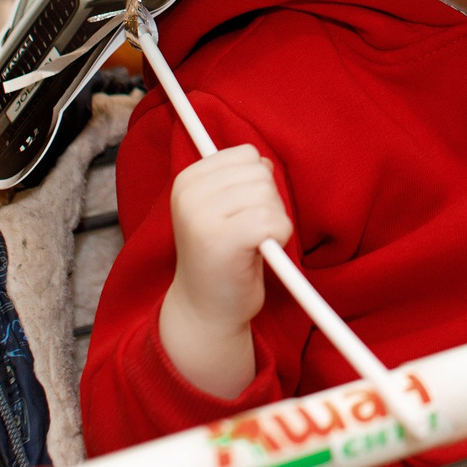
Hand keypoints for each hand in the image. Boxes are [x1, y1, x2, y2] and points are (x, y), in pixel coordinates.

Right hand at [159, 146, 292, 398]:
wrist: (205, 311)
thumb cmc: (222, 258)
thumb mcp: (223, 208)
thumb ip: (239, 180)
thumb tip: (264, 161)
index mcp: (187, 180)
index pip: (247, 154)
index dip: (256, 185)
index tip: (237, 214)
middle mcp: (189, 194)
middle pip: (261, 173)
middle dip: (267, 202)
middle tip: (247, 234)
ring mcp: (202, 217)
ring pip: (269, 196)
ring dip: (273, 221)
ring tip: (250, 245)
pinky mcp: (223, 240)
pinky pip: (275, 221)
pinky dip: (279, 237)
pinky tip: (258, 254)